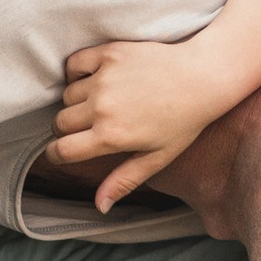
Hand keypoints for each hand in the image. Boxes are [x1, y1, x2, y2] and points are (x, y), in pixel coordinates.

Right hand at [53, 39, 203, 212]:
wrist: (203, 77)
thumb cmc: (184, 122)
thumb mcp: (157, 158)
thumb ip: (123, 181)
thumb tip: (100, 207)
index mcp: (111, 136)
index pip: (62, 150)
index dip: (56, 154)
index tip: (62, 152)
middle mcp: (102, 107)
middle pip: (60, 122)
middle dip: (67, 129)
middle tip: (88, 127)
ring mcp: (104, 78)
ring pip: (67, 94)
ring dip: (76, 101)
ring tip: (100, 103)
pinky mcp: (109, 53)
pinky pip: (73, 64)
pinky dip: (76, 72)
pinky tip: (95, 79)